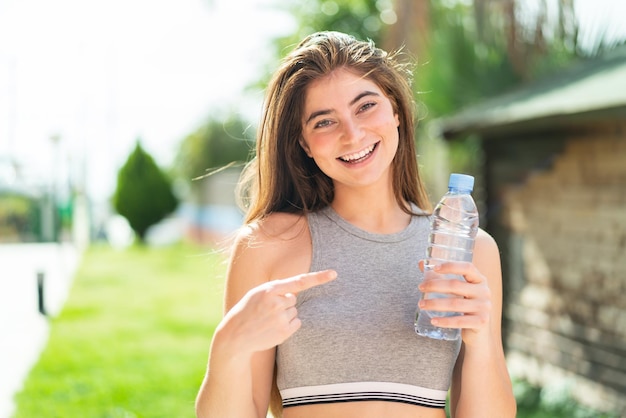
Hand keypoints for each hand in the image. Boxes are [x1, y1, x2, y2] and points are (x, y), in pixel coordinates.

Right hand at [217, 270, 336, 355]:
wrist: (235, 335)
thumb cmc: (247, 311)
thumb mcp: (257, 294)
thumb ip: (276, 289)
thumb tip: (296, 292)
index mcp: (269, 290)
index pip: (299, 281)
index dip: (318, 277)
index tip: (334, 274)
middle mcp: (277, 303)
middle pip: (294, 299)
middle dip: (283, 303)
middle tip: (267, 310)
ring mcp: (281, 318)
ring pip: (295, 311)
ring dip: (285, 314)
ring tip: (268, 320)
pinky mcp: (284, 332)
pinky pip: (296, 323)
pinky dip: (288, 325)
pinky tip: (273, 327)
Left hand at [418, 260, 491, 344]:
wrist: (479, 331)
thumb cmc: (465, 305)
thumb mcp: (457, 290)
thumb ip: (440, 276)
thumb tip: (421, 263)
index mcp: (479, 279)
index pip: (467, 267)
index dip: (451, 266)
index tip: (434, 268)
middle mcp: (484, 291)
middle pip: (456, 285)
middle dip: (435, 285)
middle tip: (420, 287)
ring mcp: (484, 307)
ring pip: (455, 303)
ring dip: (435, 303)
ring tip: (421, 304)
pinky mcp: (481, 322)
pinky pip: (459, 321)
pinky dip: (445, 321)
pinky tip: (433, 320)